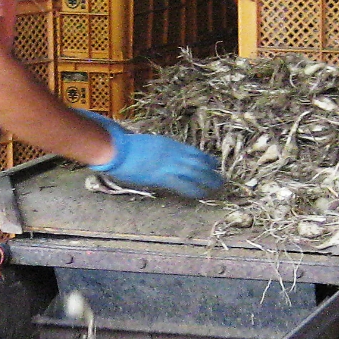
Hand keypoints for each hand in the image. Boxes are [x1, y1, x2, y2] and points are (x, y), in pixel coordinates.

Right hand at [79, 110, 223, 198]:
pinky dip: (194, 189)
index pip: (192, 151)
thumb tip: (162, 157)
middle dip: (211, 170)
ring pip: (196, 172)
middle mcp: (173, 153)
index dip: (205, 158)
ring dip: (208, 180)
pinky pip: (183, 184)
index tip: (213, 164)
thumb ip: (158, 150)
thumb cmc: (125, 148)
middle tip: (220, 178)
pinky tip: (201, 194)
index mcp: (169, 144)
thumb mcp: (147, 144)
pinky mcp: (163, 176)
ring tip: (218, 186)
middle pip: (198, 161)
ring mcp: (169, 164)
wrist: (117, 149)